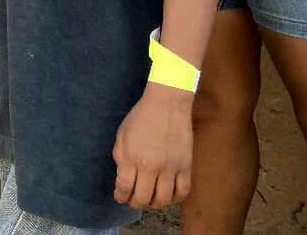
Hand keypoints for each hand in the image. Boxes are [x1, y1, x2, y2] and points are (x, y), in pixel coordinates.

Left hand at [113, 83, 194, 209]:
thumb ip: (120, 157)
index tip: (120, 197)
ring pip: (163, 200)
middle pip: (143, 198)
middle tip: (134, 199)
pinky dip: (175, 198)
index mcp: (131, 157)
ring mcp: (170, 168)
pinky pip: (183, 192)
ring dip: (154, 203)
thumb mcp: (122, 134)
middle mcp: (151, 166)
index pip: (124, 188)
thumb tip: (123, 176)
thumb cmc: (141, 117)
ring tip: (150, 197)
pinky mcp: (186, 167)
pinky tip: (168, 194)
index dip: (120, 196)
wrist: (167, 104)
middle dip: (135, 202)